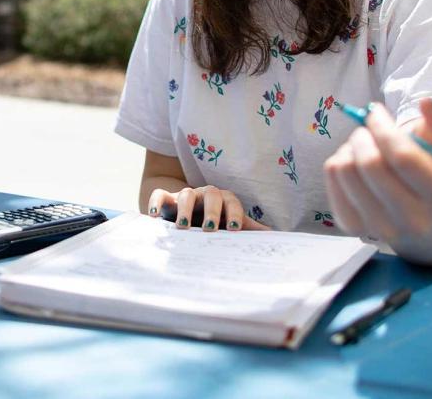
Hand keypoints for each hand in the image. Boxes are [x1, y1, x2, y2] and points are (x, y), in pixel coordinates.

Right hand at [146, 185, 270, 231]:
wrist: (188, 213)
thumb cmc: (216, 222)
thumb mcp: (232, 226)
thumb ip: (251, 231)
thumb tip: (279, 238)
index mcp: (224, 200)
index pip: (232, 201)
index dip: (233, 213)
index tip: (233, 229)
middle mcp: (205, 195)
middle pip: (210, 194)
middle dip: (211, 210)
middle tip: (210, 229)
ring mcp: (185, 195)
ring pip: (186, 193)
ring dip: (185, 209)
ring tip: (183, 228)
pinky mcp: (166, 200)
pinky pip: (160, 194)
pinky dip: (156, 202)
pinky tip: (153, 216)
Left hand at [324, 99, 431, 244]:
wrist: (426, 221)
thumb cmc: (431, 174)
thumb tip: (427, 102)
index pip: (402, 156)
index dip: (382, 127)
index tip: (376, 112)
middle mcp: (412, 220)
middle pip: (370, 163)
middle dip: (363, 135)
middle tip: (367, 131)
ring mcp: (380, 228)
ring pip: (345, 168)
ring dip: (349, 148)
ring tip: (362, 148)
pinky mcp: (353, 226)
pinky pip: (331, 177)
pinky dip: (338, 161)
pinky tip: (354, 165)